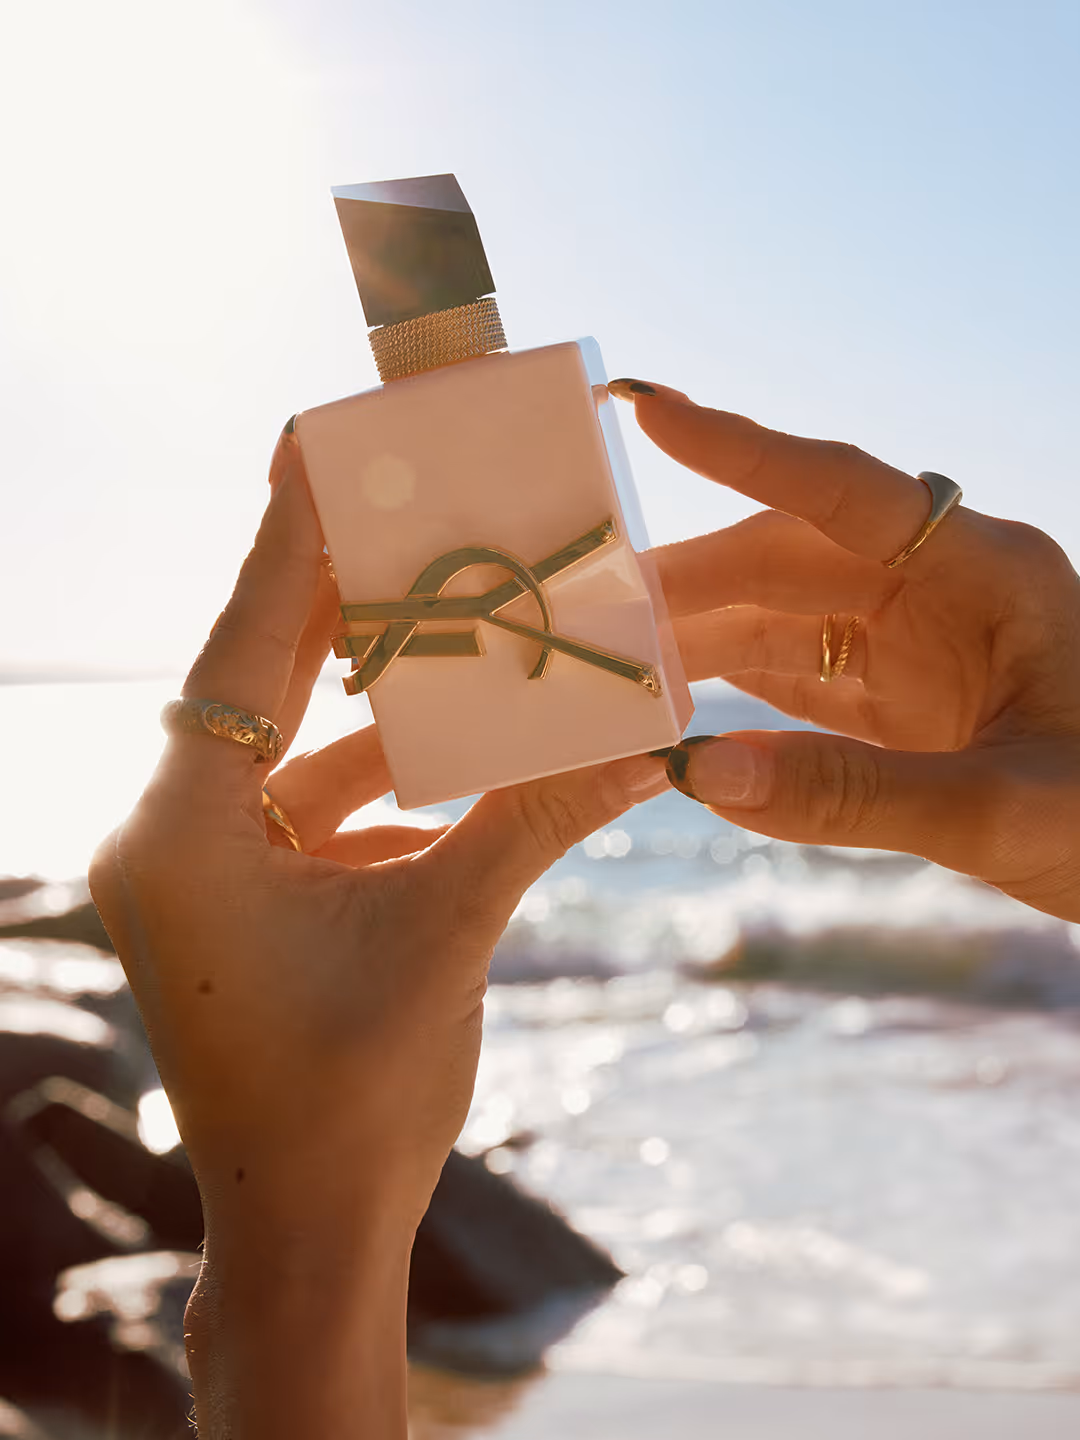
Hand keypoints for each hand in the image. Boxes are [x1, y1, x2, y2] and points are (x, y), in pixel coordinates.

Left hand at [89, 428, 669, 1438]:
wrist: (310, 1233)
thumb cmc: (356, 1100)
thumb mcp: (449, 935)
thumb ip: (538, 817)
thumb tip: (650, 736)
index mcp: (182, 829)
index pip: (241, 644)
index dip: (290, 536)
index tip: (317, 437)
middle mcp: (173, 832)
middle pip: (260, 674)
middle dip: (334, 587)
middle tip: (387, 487)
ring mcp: (205, 866)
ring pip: (293, 738)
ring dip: (373, 685)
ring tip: (441, 599)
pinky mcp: (244, 897)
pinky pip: (312, 800)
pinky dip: (380, 768)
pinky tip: (453, 735)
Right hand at [621, 383, 1079, 921]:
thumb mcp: (1001, 811)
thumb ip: (853, 798)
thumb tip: (700, 776)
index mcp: (988, 574)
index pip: (846, 491)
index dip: (745, 451)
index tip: (650, 409)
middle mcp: (946, 591)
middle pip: (792, 556)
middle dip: (691, 580)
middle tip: (591, 604)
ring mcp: (924, 645)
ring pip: (787, 617)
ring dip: (703, 640)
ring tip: (614, 663)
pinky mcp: (908, 701)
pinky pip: (802, 678)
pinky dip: (737, 693)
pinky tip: (677, 708)